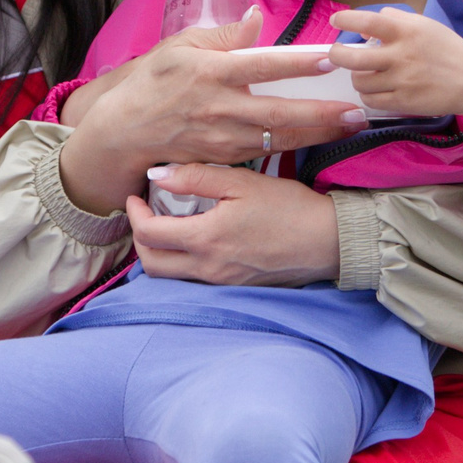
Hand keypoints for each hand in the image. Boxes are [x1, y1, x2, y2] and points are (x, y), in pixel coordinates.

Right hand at [57, 17, 365, 214]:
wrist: (126, 131)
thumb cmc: (155, 81)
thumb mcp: (181, 47)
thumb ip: (224, 35)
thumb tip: (258, 17)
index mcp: (210, 73)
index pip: (261, 66)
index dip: (297, 63)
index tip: (330, 59)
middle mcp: (220, 108)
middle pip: (279, 113)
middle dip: (321, 114)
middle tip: (357, 109)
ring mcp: (223, 138)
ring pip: (278, 139)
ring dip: (317, 134)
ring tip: (351, 125)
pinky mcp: (224, 157)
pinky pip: (265, 153)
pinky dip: (294, 147)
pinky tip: (320, 139)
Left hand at [123, 166, 340, 285]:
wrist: (329, 241)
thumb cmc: (289, 207)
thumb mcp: (242, 182)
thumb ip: (196, 177)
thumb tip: (157, 176)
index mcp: (206, 239)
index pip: (148, 235)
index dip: (134, 214)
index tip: (137, 197)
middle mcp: (208, 268)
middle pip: (151, 265)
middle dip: (139, 240)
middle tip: (146, 214)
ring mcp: (222, 282)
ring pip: (170, 277)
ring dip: (160, 253)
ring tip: (169, 226)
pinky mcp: (235, 286)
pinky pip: (194, 280)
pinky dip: (183, 262)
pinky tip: (196, 240)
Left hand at [329, 8, 462, 154]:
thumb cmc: (446, 50)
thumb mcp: (424, 25)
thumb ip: (394, 20)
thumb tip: (364, 29)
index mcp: (408, 31)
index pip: (368, 21)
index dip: (346, 20)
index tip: (336, 20)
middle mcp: (402, 55)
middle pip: (352, 58)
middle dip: (337, 55)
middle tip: (337, 54)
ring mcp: (401, 81)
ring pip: (359, 81)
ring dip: (357, 76)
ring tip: (365, 73)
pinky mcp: (403, 102)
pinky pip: (370, 100)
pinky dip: (367, 94)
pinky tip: (375, 89)